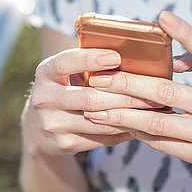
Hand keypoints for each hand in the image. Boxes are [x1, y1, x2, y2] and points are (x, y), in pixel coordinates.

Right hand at [22, 47, 160, 155]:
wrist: (38, 127)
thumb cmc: (64, 88)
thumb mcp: (66, 72)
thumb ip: (90, 61)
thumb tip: (133, 48)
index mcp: (45, 73)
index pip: (65, 63)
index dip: (90, 59)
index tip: (117, 56)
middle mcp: (43, 99)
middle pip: (88, 98)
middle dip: (124, 94)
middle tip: (153, 90)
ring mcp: (52, 124)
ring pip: (98, 121)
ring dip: (129, 115)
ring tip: (154, 108)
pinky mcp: (63, 144)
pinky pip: (100, 138)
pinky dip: (123, 131)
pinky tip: (140, 124)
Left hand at [84, 11, 191, 182]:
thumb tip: (167, 55)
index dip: (187, 32)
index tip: (162, 16)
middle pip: (166, 90)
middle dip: (127, 84)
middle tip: (100, 80)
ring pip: (156, 121)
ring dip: (122, 115)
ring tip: (97, 110)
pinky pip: (161, 142)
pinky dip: (137, 132)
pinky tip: (118, 125)